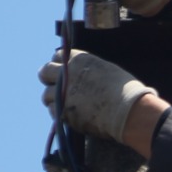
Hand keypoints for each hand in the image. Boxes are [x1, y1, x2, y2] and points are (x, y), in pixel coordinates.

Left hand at [39, 51, 159, 145]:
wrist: (128, 110)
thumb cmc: (124, 90)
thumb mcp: (105, 70)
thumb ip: (87, 70)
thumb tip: (81, 75)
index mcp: (78, 60)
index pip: (57, 57)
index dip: (59, 65)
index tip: (62, 72)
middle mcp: (67, 74)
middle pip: (44, 73)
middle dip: (48, 79)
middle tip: (55, 87)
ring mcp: (63, 94)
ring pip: (46, 95)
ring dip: (53, 99)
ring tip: (65, 104)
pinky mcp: (64, 112)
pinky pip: (52, 111)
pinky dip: (58, 113)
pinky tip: (69, 114)